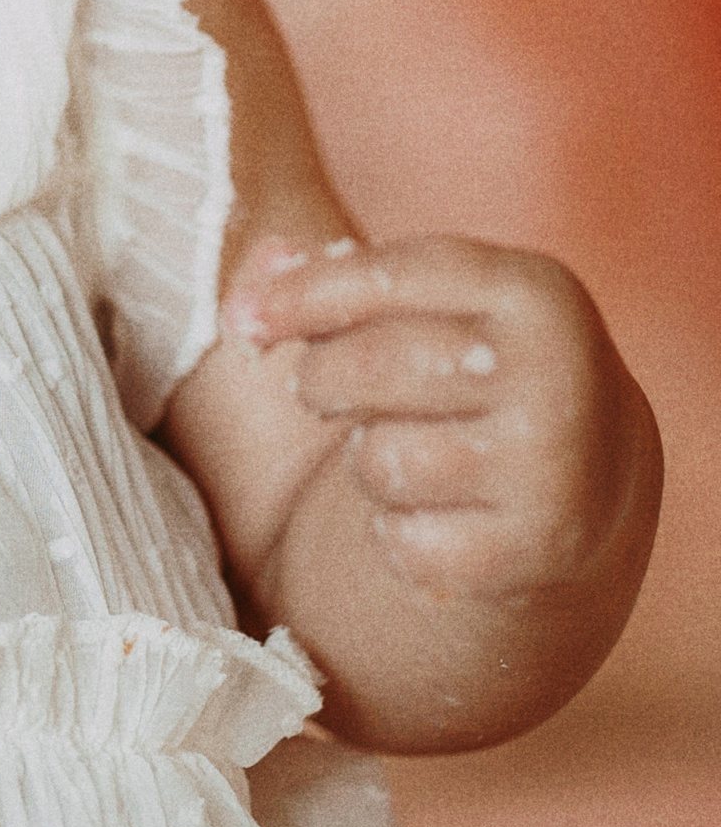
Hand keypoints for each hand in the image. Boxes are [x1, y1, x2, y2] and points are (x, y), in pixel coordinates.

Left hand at [224, 233, 654, 618]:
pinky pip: (404, 543)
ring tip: (409, 452)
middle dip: (323, 380)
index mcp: (534, 290)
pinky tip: (438, 516)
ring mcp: (555, 467)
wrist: (586, 479)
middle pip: (372, 367)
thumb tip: (259, 278)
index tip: (241, 320)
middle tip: (326, 392)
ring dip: (368, 462)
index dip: (302, 295)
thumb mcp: (423, 305)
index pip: (391, 275)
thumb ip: (331, 278)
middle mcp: (559, 373)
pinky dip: (397, 536)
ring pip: (382, 460)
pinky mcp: (538, 550)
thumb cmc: (469, 371)